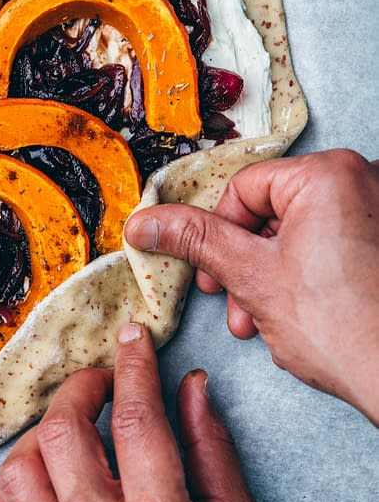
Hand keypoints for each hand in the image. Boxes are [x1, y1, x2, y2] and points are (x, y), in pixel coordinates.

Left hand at [0, 325, 262, 501]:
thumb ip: (213, 451)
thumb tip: (188, 387)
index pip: (136, 419)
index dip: (133, 366)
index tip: (131, 339)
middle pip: (64, 430)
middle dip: (80, 387)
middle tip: (99, 381)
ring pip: (18, 466)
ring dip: (42, 432)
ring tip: (70, 431)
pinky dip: (12, 481)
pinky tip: (42, 476)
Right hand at [125, 149, 378, 424]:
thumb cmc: (342, 328)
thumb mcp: (249, 276)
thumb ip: (194, 241)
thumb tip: (146, 221)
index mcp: (330, 173)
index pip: (244, 189)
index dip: (217, 235)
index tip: (210, 273)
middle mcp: (365, 179)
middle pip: (273, 211)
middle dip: (245, 265)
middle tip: (234, 301)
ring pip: (301, 233)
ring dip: (270, 278)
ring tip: (261, 321)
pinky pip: (332, 245)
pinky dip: (308, 277)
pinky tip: (299, 317)